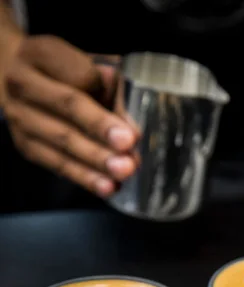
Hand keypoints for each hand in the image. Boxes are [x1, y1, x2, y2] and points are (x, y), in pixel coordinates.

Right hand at [2, 36, 137, 196]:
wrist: (24, 80)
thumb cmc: (71, 72)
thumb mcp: (92, 66)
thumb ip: (115, 89)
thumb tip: (134, 125)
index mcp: (42, 54)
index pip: (79, 73)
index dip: (105, 91)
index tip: (127, 103)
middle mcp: (23, 83)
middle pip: (67, 106)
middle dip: (100, 128)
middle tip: (128, 145)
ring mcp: (20, 116)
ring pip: (61, 140)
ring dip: (95, 159)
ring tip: (123, 171)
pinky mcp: (25, 145)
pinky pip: (57, 164)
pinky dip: (84, 177)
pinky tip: (107, 187)